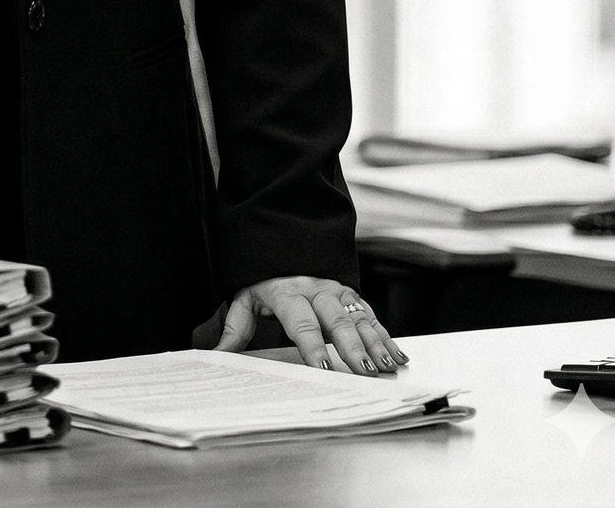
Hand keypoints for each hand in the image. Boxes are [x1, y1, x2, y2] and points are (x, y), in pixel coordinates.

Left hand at [210, 277, 408, 375]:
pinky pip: (371, 317)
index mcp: (288, 293)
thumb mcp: (245, 297)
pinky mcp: (352, 296)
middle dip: (351, 347)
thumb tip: (217, 354)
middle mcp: (316, 291)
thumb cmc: (264, 278)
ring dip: (374, 344)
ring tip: (386, 367)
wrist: (285, 242)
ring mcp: (337, 292)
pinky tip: (397, 356)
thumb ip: (236, 326)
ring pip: (358, 319)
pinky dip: (386, 337)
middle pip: (336, 321)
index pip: (301, 321)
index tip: (321, 366)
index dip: (312, 344)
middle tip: (364, 371)